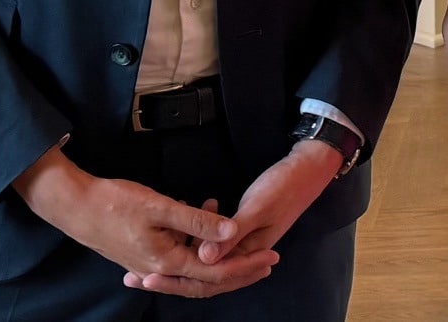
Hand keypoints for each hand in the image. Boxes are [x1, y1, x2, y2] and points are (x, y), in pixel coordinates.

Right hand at [13, 147, 278, 297]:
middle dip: (240, 269)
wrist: (74, 206)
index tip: (272, 257)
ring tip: (237, 230)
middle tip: (269, 259)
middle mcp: (158, 269)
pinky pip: (178, 253)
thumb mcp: (161, 207)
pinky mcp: (143, 252)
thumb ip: (197, 221)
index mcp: (166, 262)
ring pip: (193, 264)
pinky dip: (195, 240)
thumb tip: (231, 231)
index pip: (216, 273)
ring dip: (216, 251)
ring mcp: (149, 263)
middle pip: (208, 277)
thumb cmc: (115, 203)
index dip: (246, 266)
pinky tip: (203, 213)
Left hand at [129, 138, 343, 294]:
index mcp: (249, 252)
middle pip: (204, 276)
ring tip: (153, 256)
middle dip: (172, 278)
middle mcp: (245, 252)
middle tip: (138, 278)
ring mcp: (244, 241)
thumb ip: (229, 233)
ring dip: (181, 258)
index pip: (209, 279)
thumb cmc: (285, 186)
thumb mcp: (257, 208)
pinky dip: (195, 239)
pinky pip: (213, 243)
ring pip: (206, 259)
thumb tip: (201, 258)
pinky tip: (183, 224)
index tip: (147, 278)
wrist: (308, 167)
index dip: (176, 281)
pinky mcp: (241, 228)